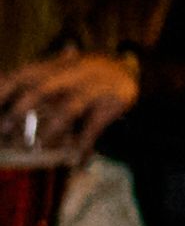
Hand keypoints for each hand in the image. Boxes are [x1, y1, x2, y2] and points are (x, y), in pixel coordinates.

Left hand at [0, 50, 139, 160]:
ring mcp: (95, 86)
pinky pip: (95, 125)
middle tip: (3, 130)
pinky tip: (76, 160)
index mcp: (54, 65)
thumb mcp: (59, 71)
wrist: (130, 70)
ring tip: (37, 145)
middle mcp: (73, 72)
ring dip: (51, 128)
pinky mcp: (114, 101)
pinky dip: (84, 144)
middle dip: (19, 110)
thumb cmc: (84, 77)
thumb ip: (34, 81)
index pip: (22, 75)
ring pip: (69, 107)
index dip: (3, 89)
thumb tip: (3, 89)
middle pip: (42, 89)